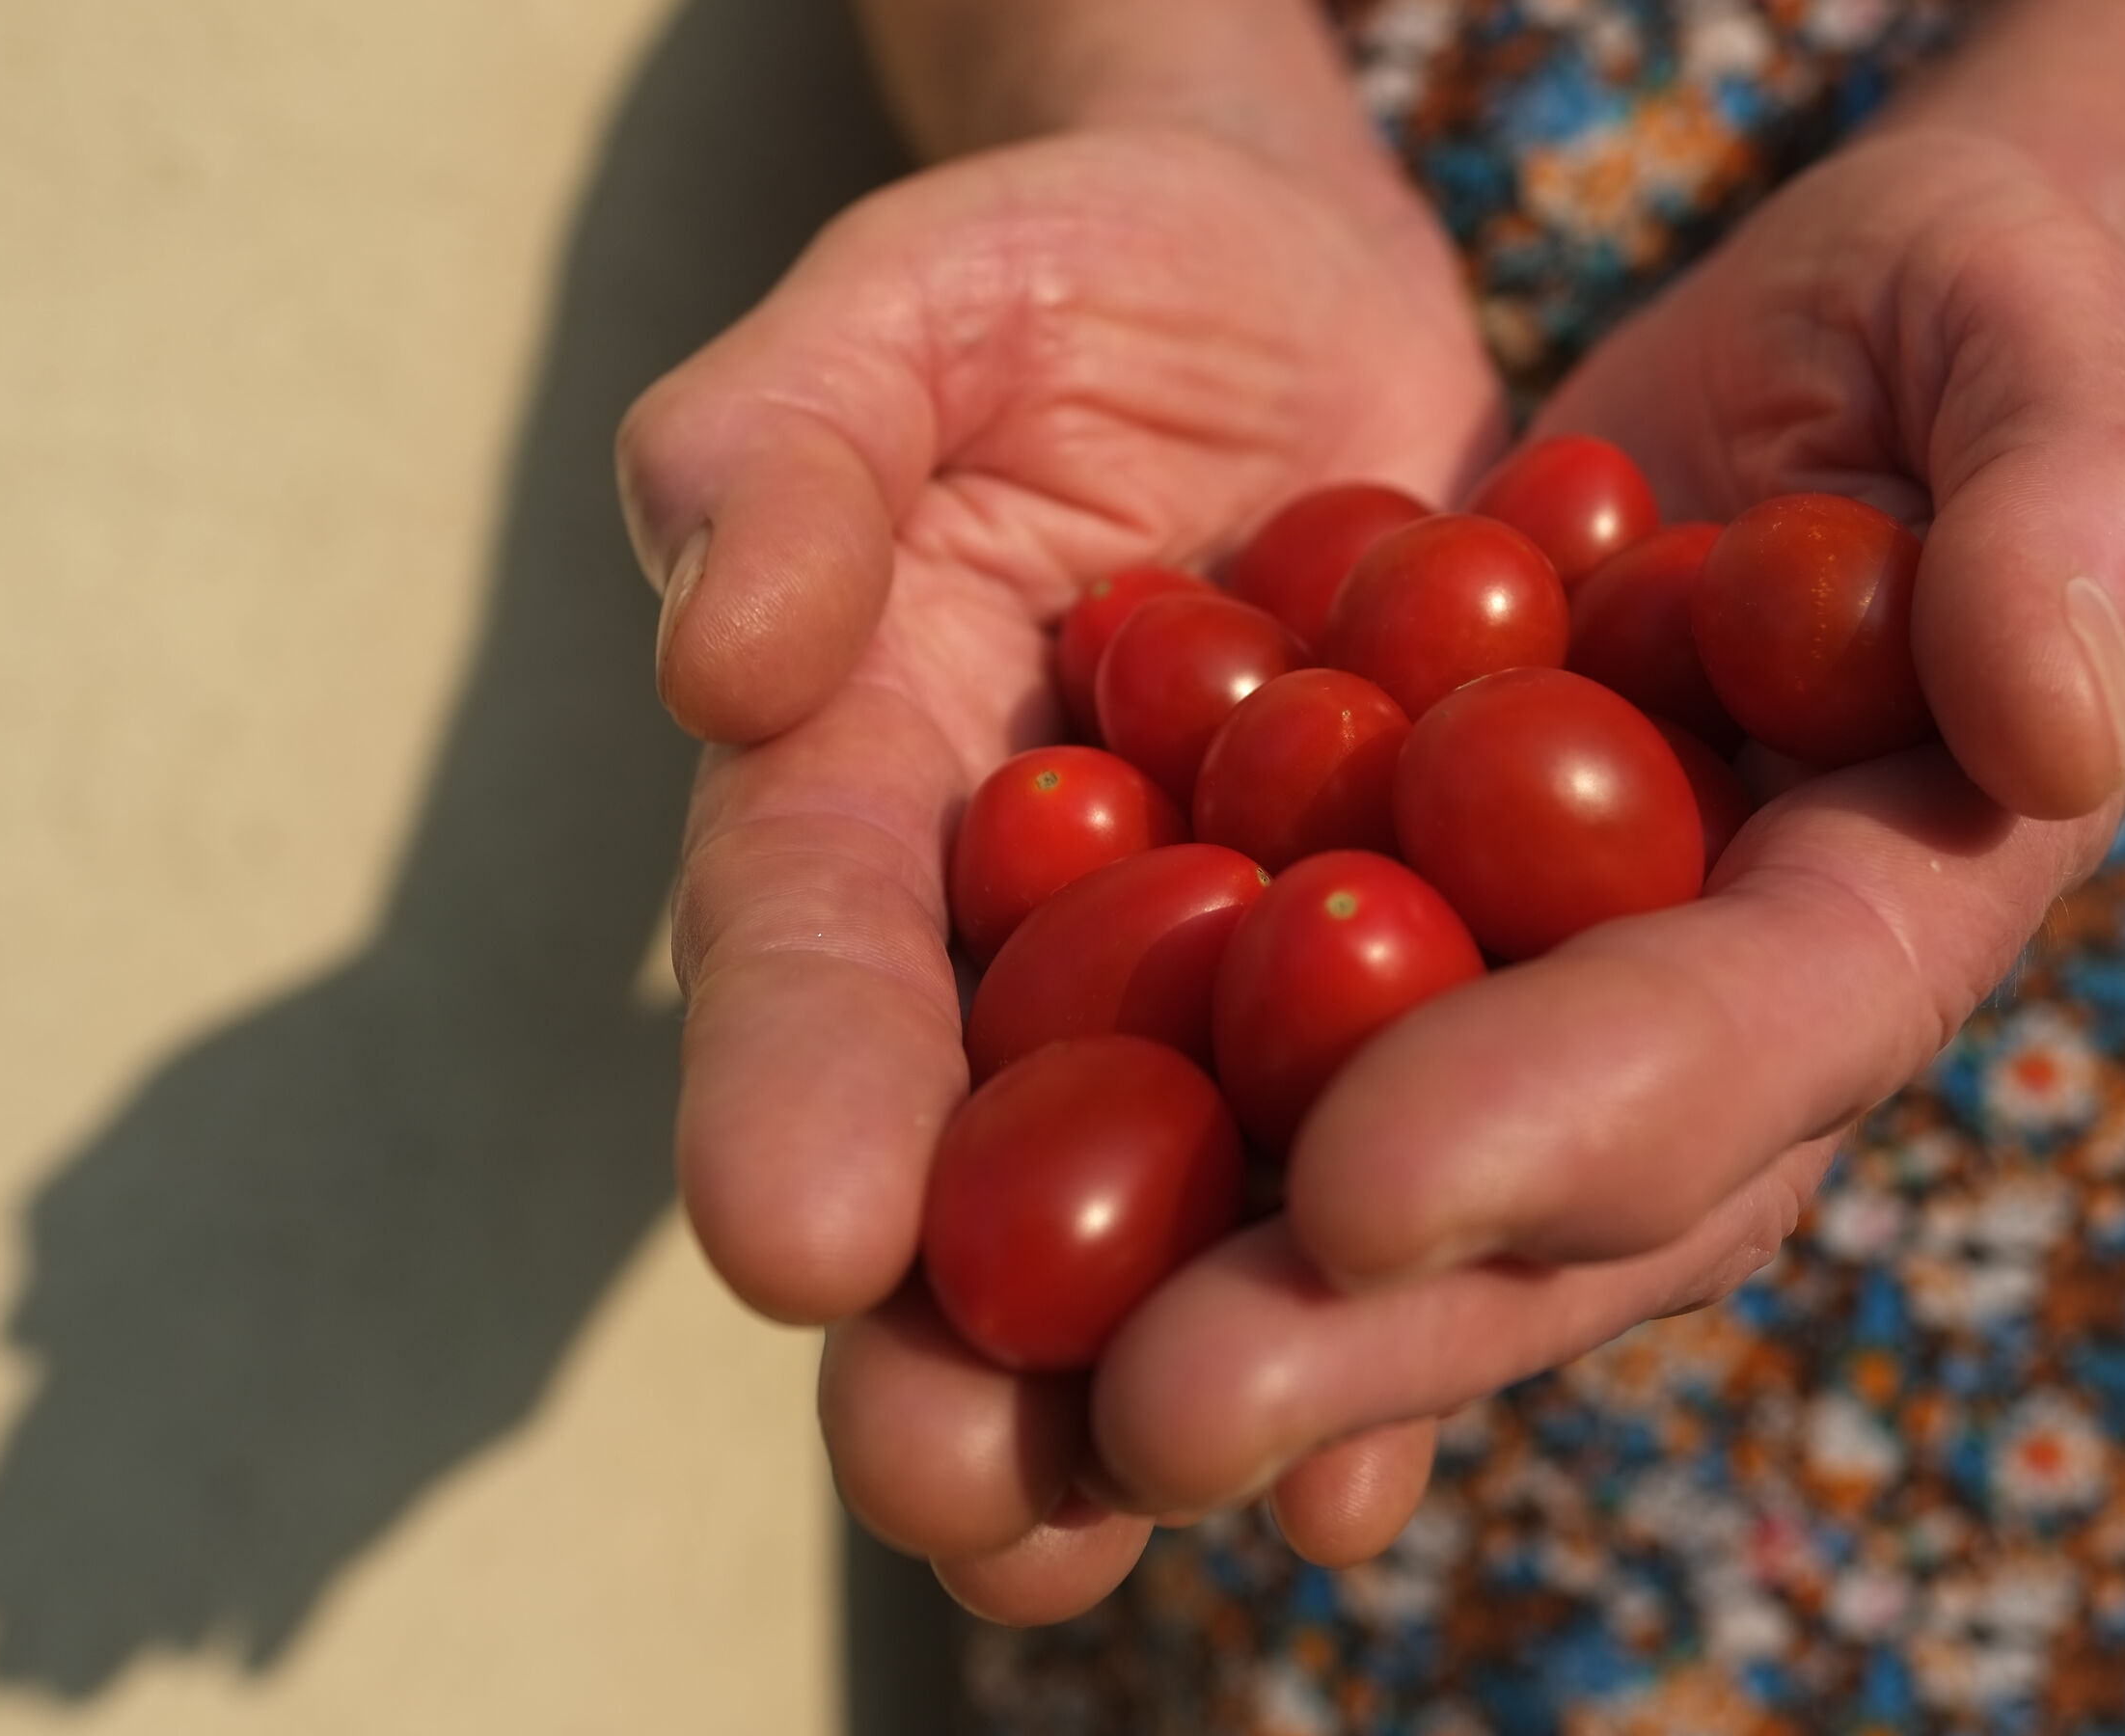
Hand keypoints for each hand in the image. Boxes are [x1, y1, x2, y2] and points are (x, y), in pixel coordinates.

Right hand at [618, 124, 1504, 1617]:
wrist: (1267, 290)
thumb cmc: (1049, 277)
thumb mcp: (896, 311)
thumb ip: (779, 454)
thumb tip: (720, 664)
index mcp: (858, 789)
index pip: (803, 947)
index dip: (791, 1085)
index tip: (797, 1242)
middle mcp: (1014, 927)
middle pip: (975, 1147)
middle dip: (967, 1336)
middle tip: (975, 1510)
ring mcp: (1205, 968)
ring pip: (1183, 1199)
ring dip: (1189, 1371)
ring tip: (1215, 1517)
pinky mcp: (1385, 968)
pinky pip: (1377, 1138)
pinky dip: (1386, 1282)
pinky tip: (1404, 1437)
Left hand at [1044, 130, 2124, 1591]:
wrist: (1754, 371)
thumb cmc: (1920, 319)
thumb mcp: (2013, 332)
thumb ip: (2071, 495)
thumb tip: (2051, 725)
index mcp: (1876, 906)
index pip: (1743, 1036)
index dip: (1570, 1117)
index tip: (1363, 1188)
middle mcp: (1694, 1023)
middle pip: (1539, 1202)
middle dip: (1352, 1323)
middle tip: (1147, 1419)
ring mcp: (1527, 1013)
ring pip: (1371, 1197)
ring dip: (1203, 1311)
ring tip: (1017, 1419)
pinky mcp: (1380, 960)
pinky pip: (1252, 1083)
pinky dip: (1136, 1175)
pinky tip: (976, 1273)